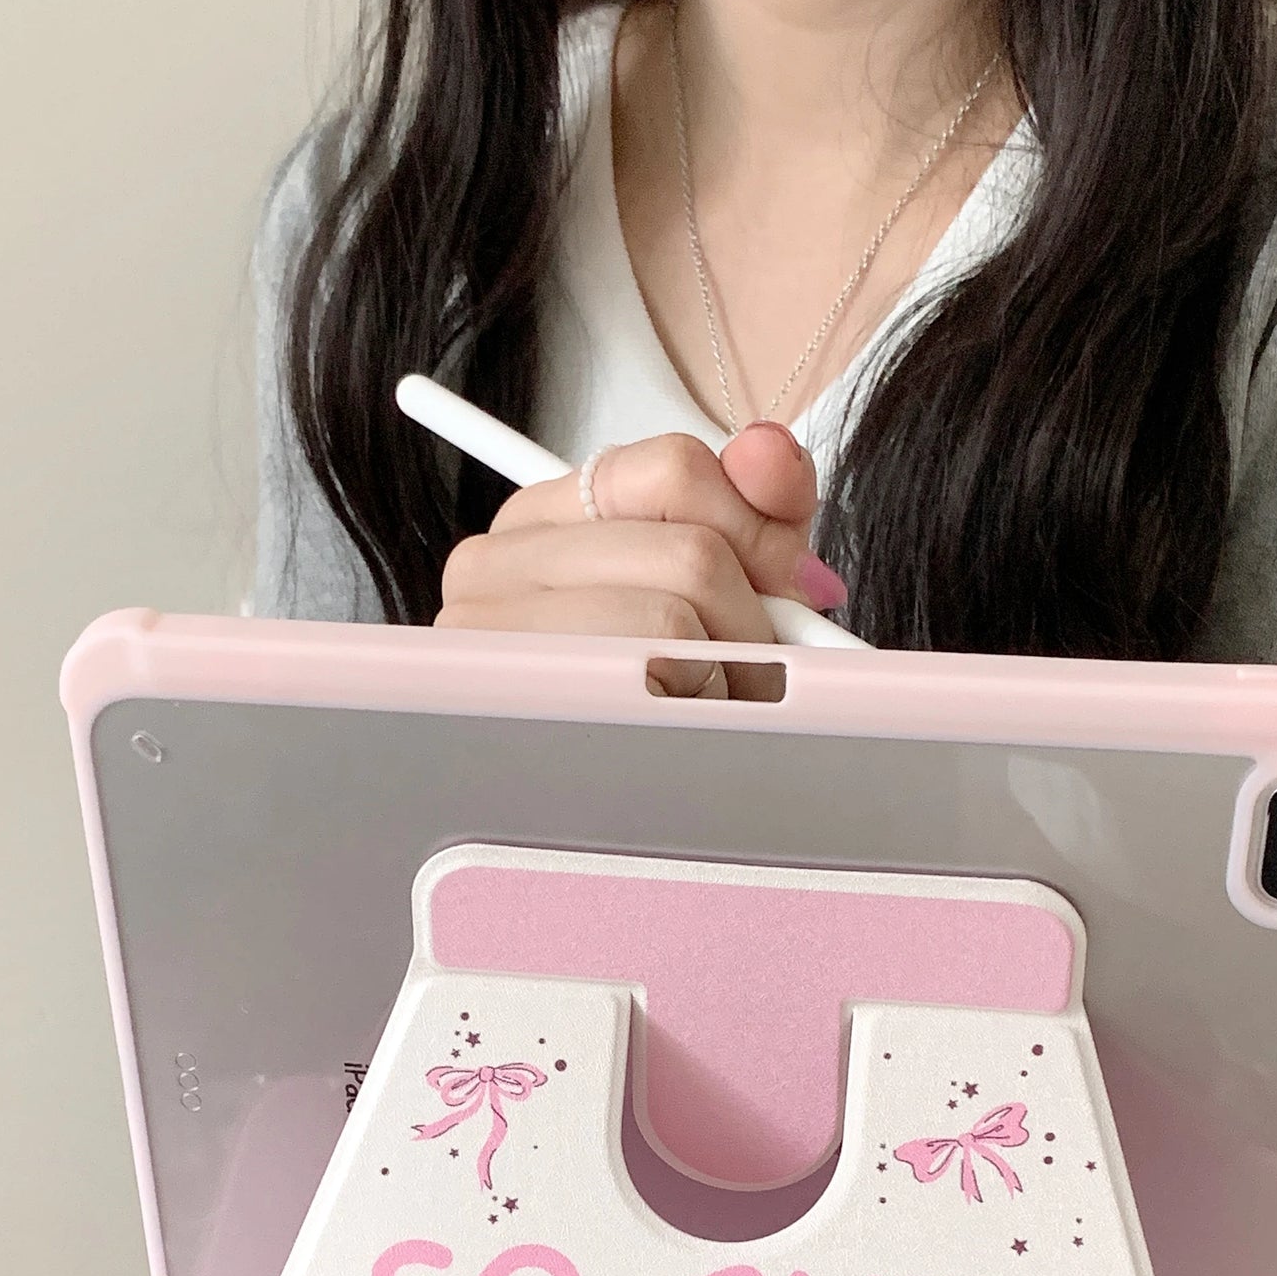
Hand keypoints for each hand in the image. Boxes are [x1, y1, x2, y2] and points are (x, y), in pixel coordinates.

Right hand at [434, 424, 849, 697]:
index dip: (756, 527)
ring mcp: (486, 639)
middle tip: (755, 671)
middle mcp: (490, 565)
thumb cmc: (645, 695)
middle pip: (691, 552)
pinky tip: (677, 737)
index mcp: (538, 520)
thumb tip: (770, 451)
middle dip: (753, 621)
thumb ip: (755, 510)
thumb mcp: (714, 581)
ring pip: (676, 619)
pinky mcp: (507, 708)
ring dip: (727, 677)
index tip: (790, 585)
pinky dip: (695, 717)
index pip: (671, 470)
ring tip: (711, 708)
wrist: (569, 823)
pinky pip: (647, 688)